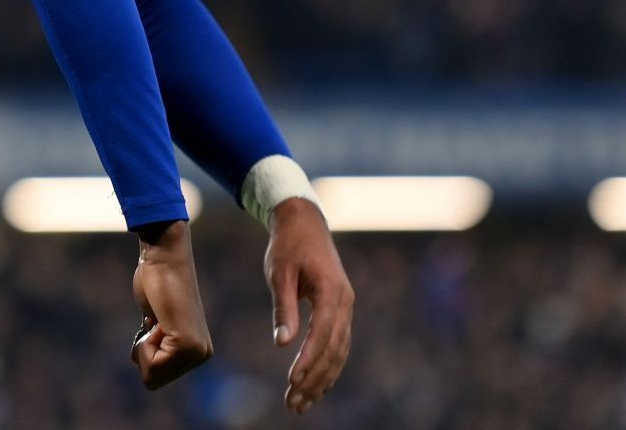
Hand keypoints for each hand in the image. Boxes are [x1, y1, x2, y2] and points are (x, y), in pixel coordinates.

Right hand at [130, 218, 213, 388]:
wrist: (164, 258)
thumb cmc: (155, 282)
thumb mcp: (154, 320)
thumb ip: (156, 341)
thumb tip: (140, 361)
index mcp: (198, 351)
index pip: (156, 376)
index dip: (145, 351)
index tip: (155, 323)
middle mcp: (202, 354)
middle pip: (154, 380)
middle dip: (144, 352)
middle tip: (155, 322)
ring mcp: (196, 352)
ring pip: (151, 375)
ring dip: (144, 347)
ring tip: (157, 320)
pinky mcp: (185, 345)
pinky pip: (151, 365)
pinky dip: (144, 344)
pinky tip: (157, 320)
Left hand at [267, 197, 353, 413]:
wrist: (304, 222)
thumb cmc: (288, 245)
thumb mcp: (279, 272)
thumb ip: (283, 307)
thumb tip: (282, 344)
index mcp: (331, 291)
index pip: (322, 334)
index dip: (309, 360)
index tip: (293, 380)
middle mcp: (345, 303)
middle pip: (334, 350)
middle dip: (314, 379)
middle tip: (294, 403)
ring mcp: (346, 308)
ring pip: (339, 352)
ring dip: (322, 379)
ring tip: (302, 402)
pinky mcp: (340, 310)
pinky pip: (338, 345)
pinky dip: (328, 366)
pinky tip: (315, 384)